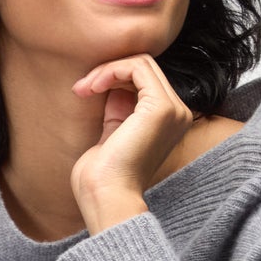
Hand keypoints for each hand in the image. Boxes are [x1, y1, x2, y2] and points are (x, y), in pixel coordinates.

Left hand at [69, 54, 193, 233]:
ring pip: (141, 63)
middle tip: (81, 89)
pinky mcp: (161, 107)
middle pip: (144, 67)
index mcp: (168, 121)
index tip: (84, 92)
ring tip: (84, 89)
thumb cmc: (104, 176)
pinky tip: (92, 87)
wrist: (107, 197)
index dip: (113, 77)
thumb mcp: (112, 133)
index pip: (144, 79)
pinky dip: (111, 71)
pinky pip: (136, 67)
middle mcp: (178, 113)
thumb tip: (110, 81)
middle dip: (108, 71)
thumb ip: (118, 108)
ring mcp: (173, 110)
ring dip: (107, 70)